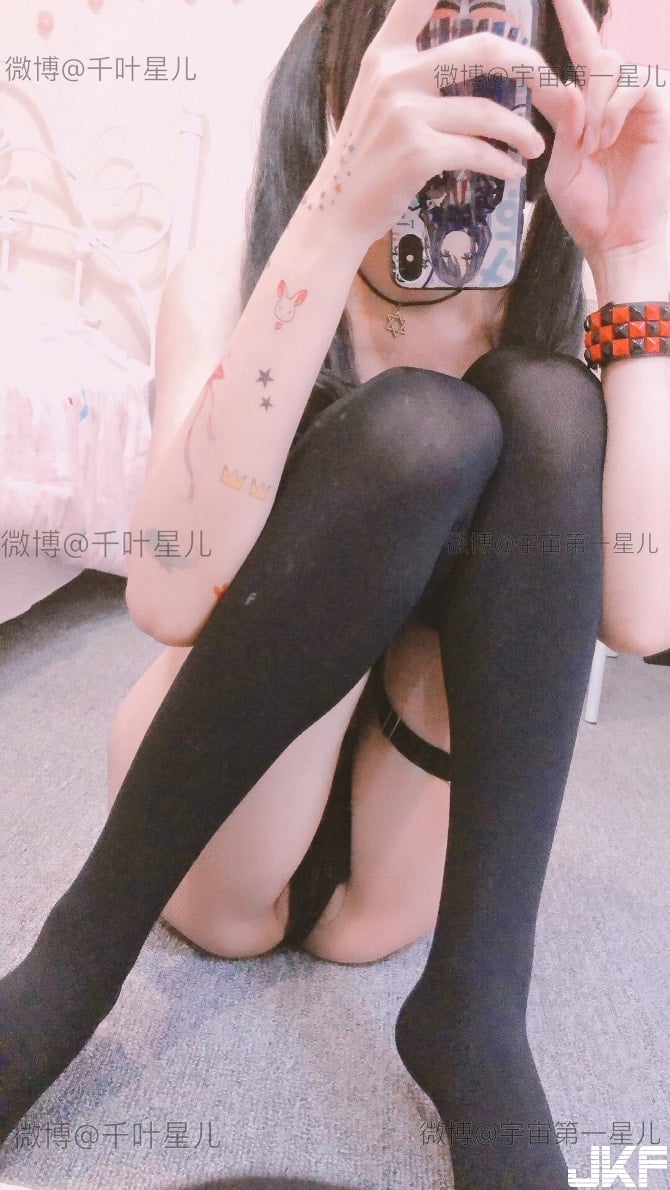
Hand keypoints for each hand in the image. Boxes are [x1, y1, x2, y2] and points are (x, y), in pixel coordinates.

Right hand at [321, 0, 546, 247]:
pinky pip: (477, 152)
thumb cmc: (366, 157)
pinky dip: (502, 163)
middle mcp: (395, 75)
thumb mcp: (377, 99)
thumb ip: (412, 71)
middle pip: (482, 50)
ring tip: (535, 145)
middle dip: (528, 65)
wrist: (337, 209)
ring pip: (486, 112)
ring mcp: (406, 114)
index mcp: (386, 54)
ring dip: (521, 131)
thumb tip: (469, 57)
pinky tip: (512, 171)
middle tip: (550, 85)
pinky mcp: (418, 152)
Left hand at [527, 0, 669, 267]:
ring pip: (612, 64)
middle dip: (581, 43)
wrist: (614, 240)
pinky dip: (614, 107)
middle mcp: (613, 101)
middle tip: (570, 66)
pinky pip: (636, 82)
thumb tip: (566, 87)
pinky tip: (607, 137)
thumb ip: (562, 124)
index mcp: (587, 110)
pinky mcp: (659, 111)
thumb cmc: (589, 211)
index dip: (573, 20)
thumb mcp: (561, 165)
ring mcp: (637, 105)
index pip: (580, 56)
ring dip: (594, 100)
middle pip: (597, 49)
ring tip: (592, 141)